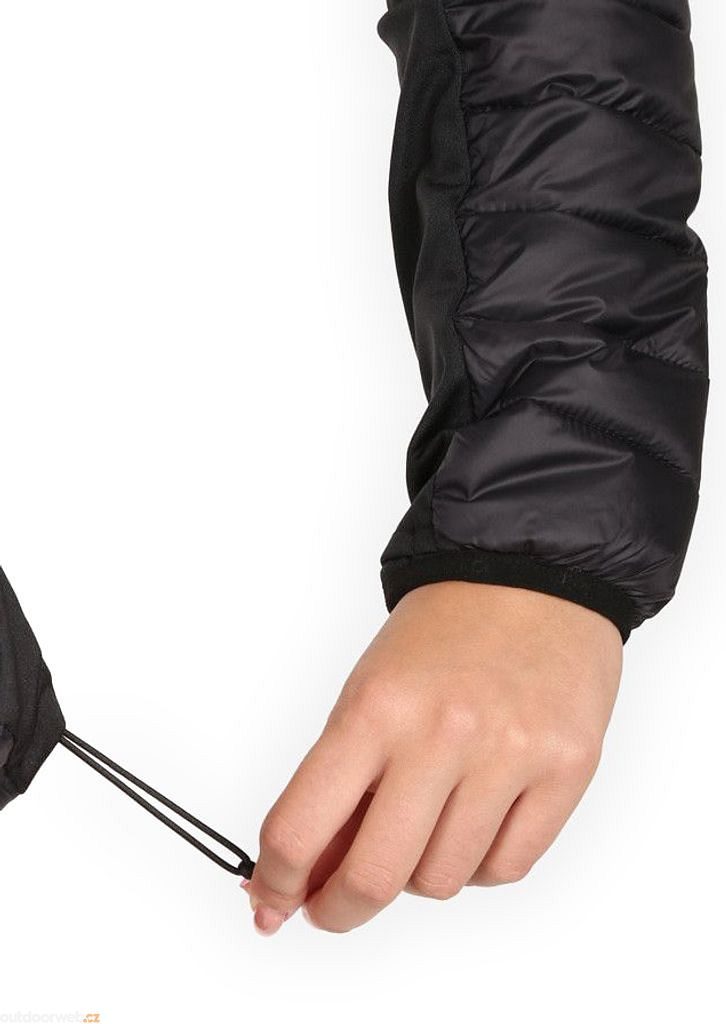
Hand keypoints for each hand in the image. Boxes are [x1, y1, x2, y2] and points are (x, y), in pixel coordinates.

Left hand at [243, 581, 621, 933]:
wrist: (532, 577)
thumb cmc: (445, 634)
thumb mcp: (370, 693)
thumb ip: (340, 784)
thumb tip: (308, 871)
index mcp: (376, 708)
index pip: (301, 826)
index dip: (277, 883)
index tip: (273, 900)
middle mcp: (441, 734)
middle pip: (374, 877)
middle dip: (340, 909)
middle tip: (334, 905)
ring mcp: (509, 754)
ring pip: (442, 882)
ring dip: (420, 873)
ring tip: (426, 824)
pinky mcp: (566, 769)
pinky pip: (506, 870)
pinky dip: (479, 864)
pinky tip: (475, 823)